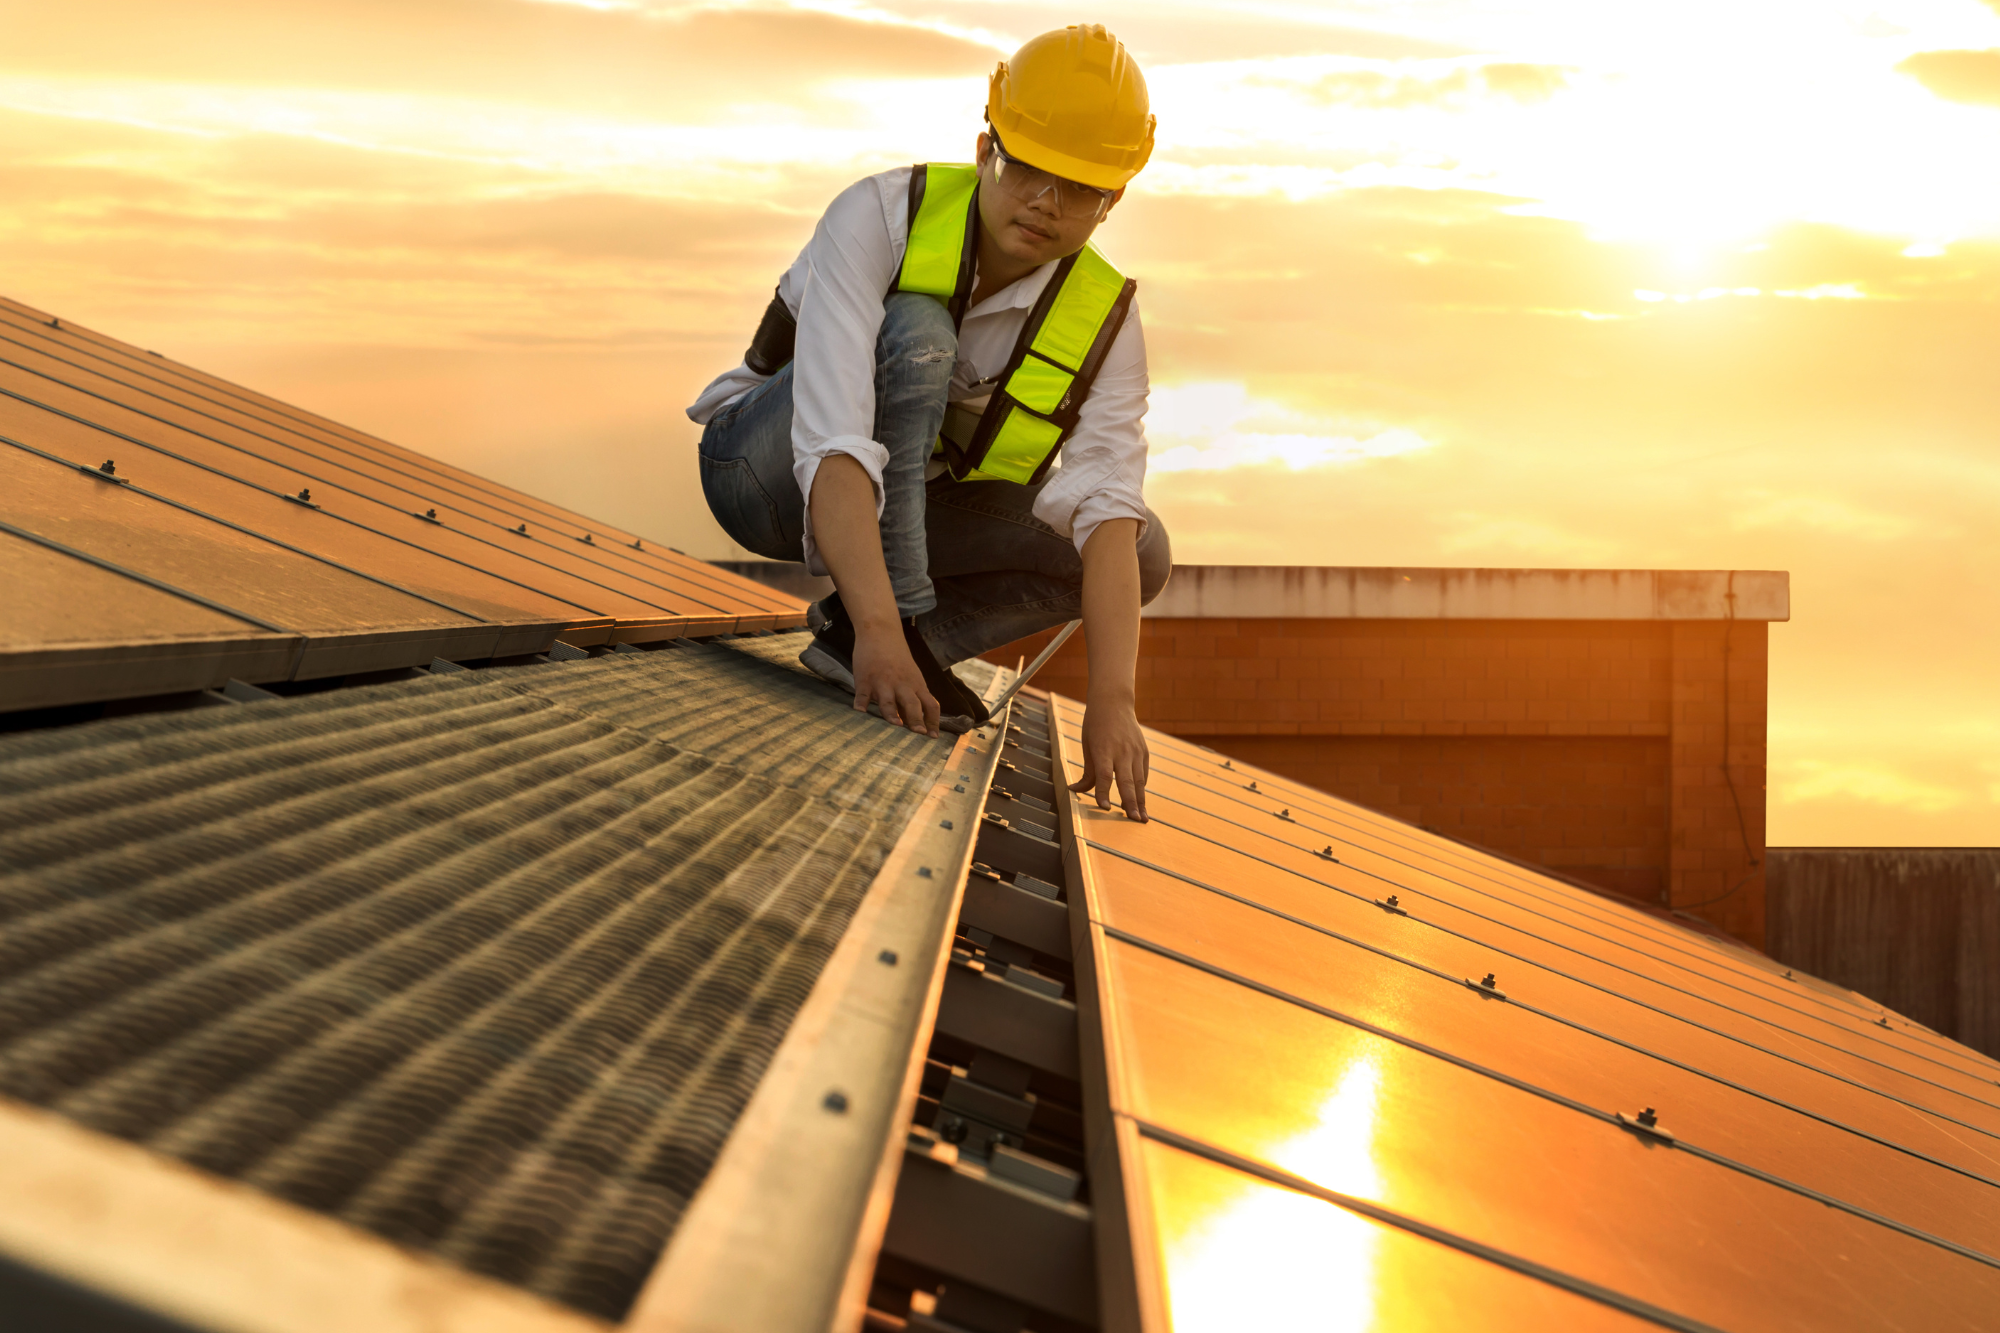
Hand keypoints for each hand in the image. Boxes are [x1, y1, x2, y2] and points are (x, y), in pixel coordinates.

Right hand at [852, 621, 939, 736]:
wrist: (880, 632)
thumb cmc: (897, 658)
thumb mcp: (911, 676)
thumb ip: (912, 697)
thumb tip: (916, 723)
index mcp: (916, 685)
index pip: (930, 705)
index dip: (933, 721)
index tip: (933, 737)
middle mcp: (901, 685)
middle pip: (912, 704)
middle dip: (916, 720)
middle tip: (918, 734)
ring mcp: (882, 682)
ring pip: (888, 700)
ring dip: (891, 713)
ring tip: (895, 725)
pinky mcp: (865, 679)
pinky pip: (862, 693)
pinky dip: (861, 703)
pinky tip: (860, 712)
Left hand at [1069, 697, 1148, 820]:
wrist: (1114, 702)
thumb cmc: (1095, 725)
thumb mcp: (1087, 746)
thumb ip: (1087, 772)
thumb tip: (1075, 790)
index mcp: (1103, 749)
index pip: (1104, 776)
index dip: (1104, 793)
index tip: (1105, 808)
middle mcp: (1122, 751)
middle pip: (1127, 781)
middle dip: (1131, 803)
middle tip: (1134, 821)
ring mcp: (1136, 751)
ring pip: (1139, 781)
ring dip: (1141, 801)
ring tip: (1142, 818)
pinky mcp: (1144, 751)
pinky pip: (1143, 774)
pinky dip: (1141, 788)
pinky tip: (1141, 802)